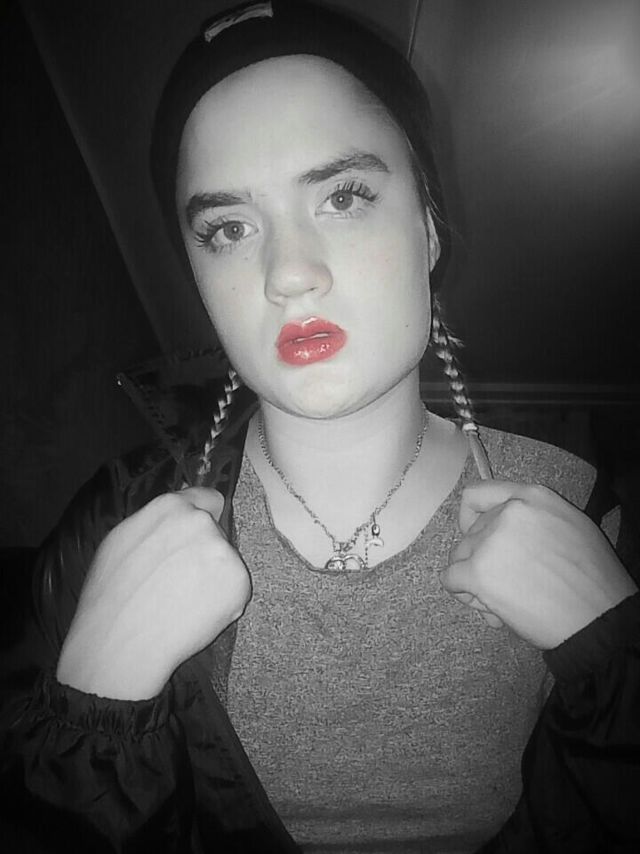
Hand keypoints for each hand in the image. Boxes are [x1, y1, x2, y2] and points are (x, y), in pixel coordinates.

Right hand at [56, 488, 250, 698]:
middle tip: (178, 581)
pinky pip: (235, 589)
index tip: (196, 538)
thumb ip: (157, 522)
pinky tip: (194, 616)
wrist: (118, 645)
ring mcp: (223, 551)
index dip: (204, 517)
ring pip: (225, 562)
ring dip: (213, 578)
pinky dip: (223, 603)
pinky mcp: (239, 583)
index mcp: (171, 507)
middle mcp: (202, 523)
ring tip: (182, 602)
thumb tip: (181, 510)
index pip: (209, 499)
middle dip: (203, 552)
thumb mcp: (122, 540)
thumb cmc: (111, 596)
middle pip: (216, 532)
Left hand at [440, 480, 636, 648]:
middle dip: (481, 560)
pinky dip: (464, 594)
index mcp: (532, 497)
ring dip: (474, 581)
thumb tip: (499, 526)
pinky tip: (491, 607)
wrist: (598, 619)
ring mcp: (491, 540)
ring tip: (505, 600)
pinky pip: (450, 579)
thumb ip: (532, 517)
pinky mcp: (478, 571)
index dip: (471, 516)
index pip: (478, 493)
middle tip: (506, 584)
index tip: (474, 533)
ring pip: (459, 557)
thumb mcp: (570, 526)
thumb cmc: (591, 581)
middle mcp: (508, 512)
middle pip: (470, 534)